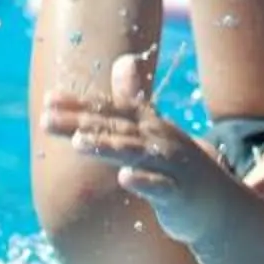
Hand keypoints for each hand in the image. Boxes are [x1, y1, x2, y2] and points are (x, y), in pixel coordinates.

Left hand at [43, 55, 239, 241]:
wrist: (218, 204)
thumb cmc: (179, 166)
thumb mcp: (156, 129)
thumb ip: (134, 99)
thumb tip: (123, 59)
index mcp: (149, 125)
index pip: (110, 110)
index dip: (79, 105)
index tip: (48, 100)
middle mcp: (158, 139)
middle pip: (115, 128)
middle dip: (80, 123)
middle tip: (45, 120)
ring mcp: (170, 166)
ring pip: (135, 153)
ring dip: (107, 146)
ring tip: (78, 143)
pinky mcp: (179, 194)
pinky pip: (161, 187)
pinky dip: (144, 181)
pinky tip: (124, 178)